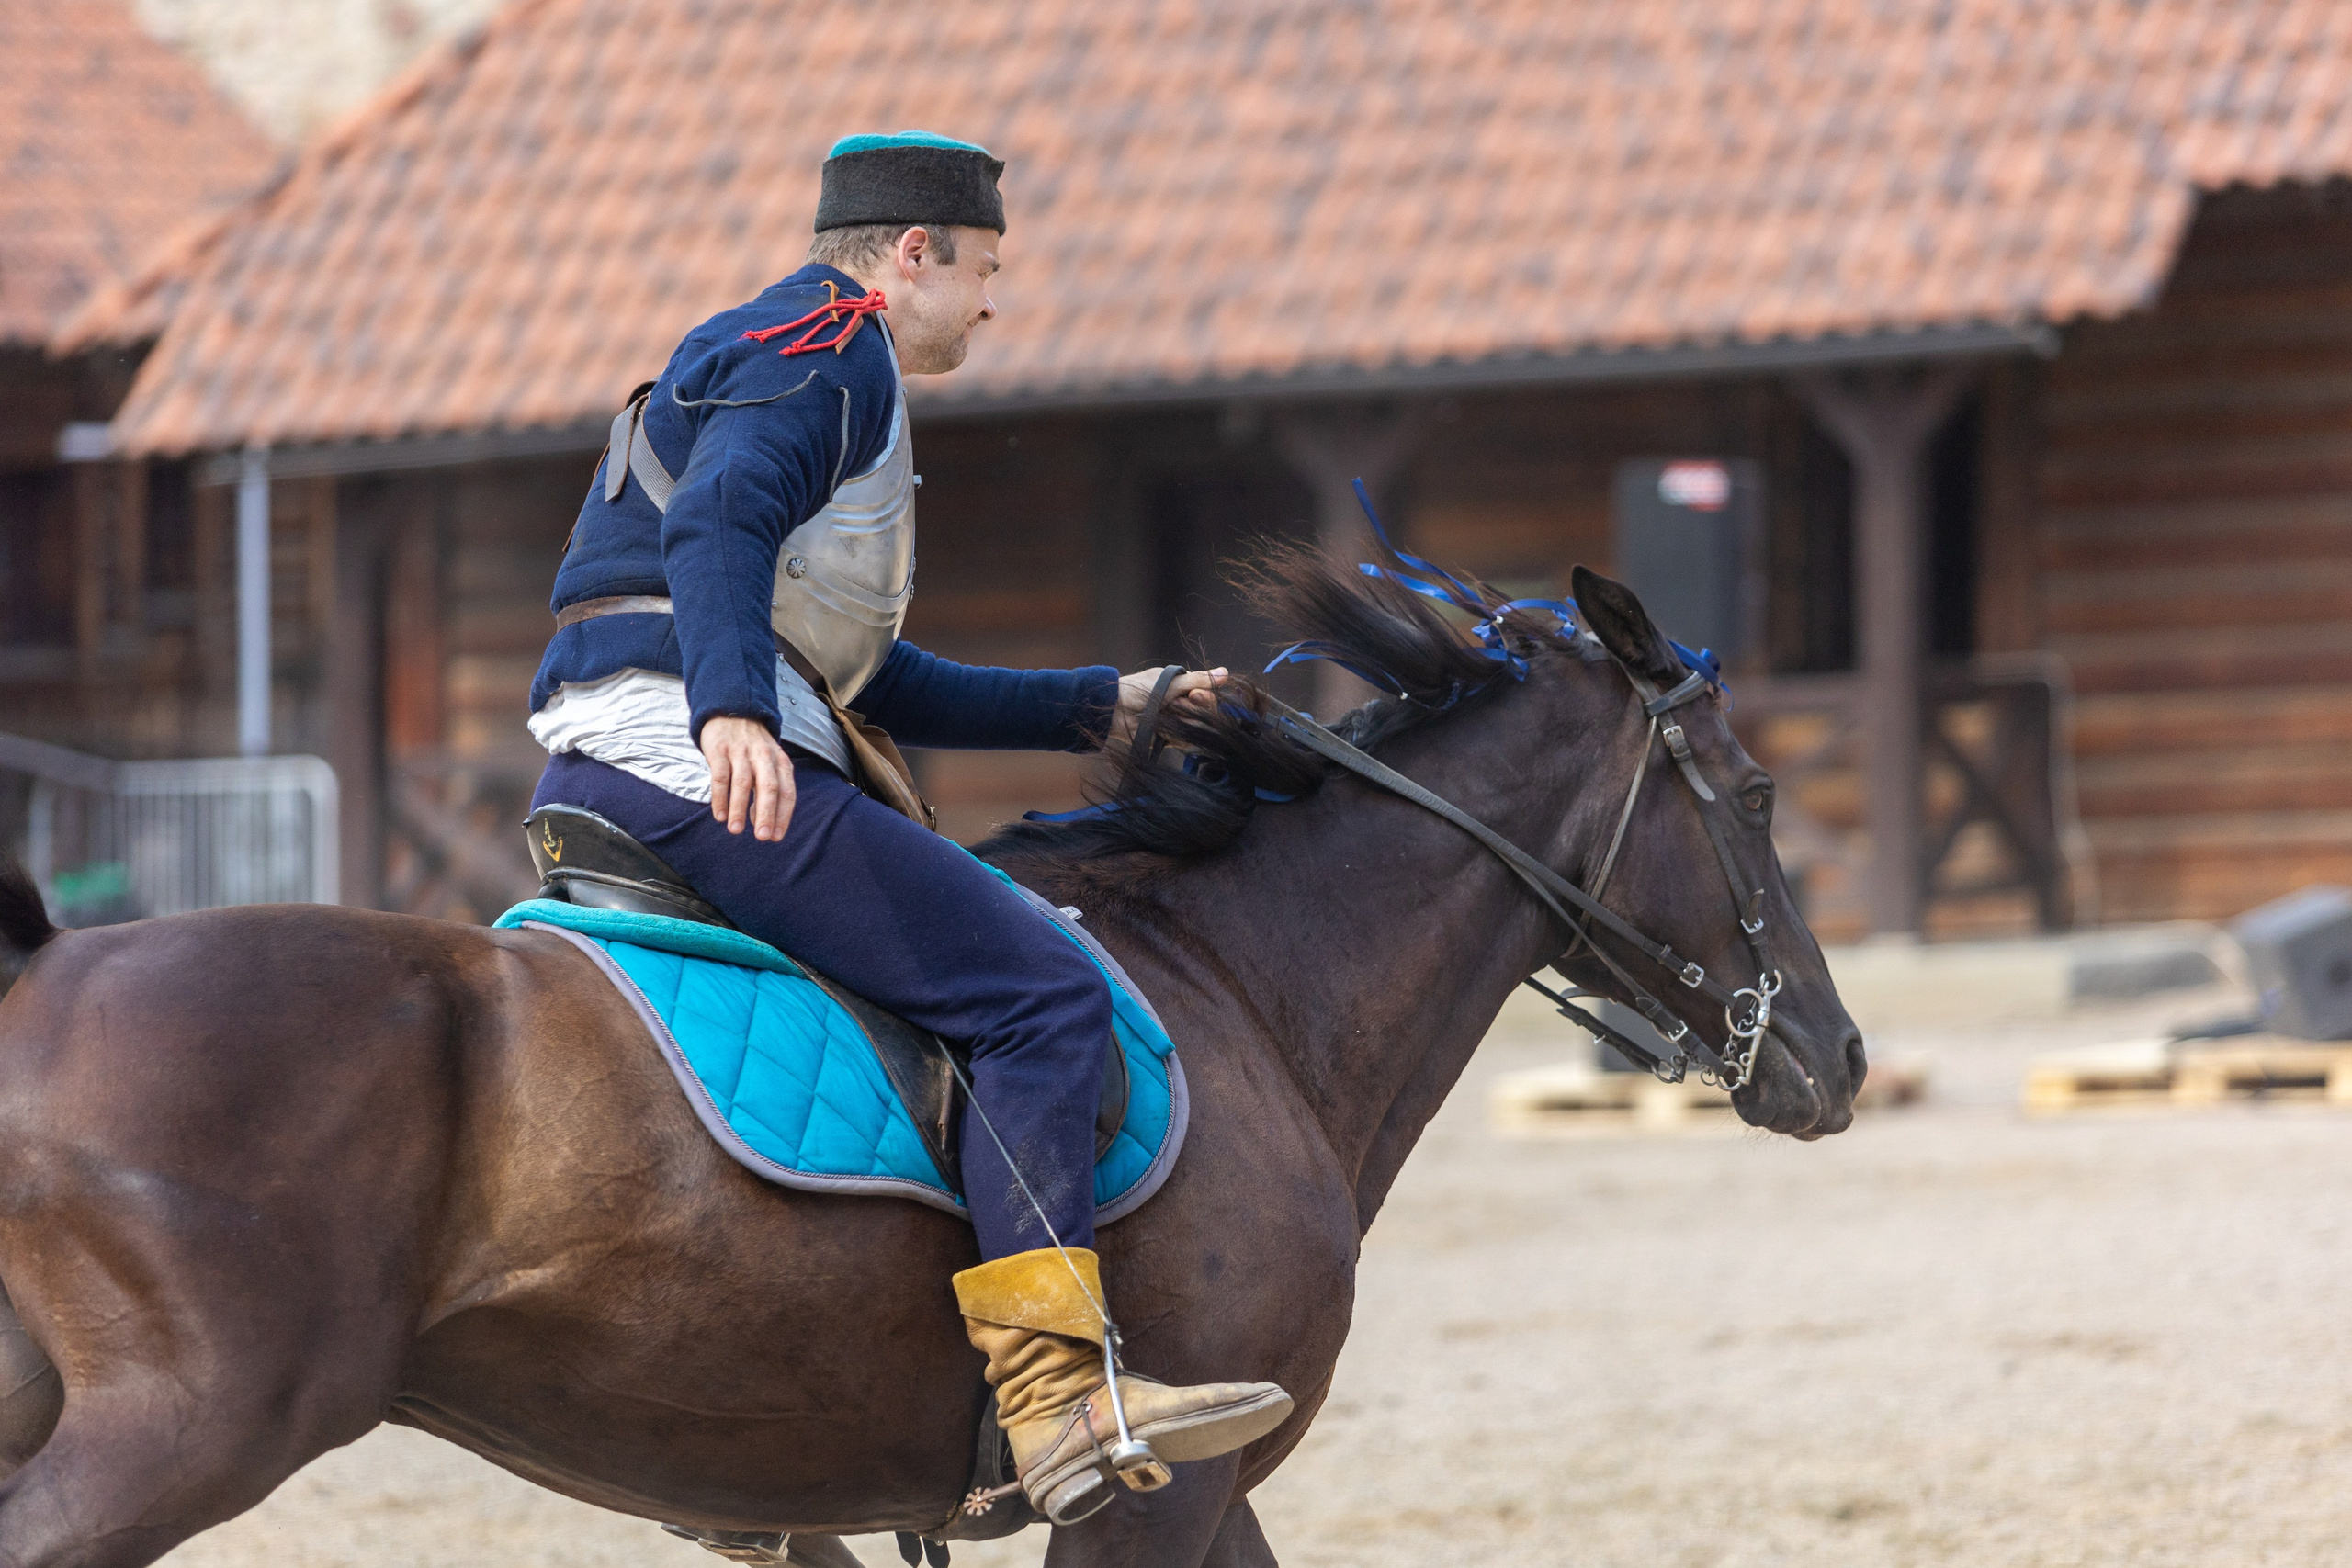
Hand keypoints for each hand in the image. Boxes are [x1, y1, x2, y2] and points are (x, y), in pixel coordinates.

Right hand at [700, 716, 795, 841]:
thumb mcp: (769, 762)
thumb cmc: (753, 746)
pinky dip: (720, 797)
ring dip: (739, 809)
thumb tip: (762, 822)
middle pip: (769, 787)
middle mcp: (763, 756)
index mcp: (780, 761)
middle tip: (762, 837)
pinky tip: (720, 815)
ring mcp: (741, 752)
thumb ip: (769, 789)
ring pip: (743, 783)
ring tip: (735, 831)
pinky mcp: (719, 750)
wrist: (731, 712)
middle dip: (766, 813)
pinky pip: (720, 776)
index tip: (776, 837)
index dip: (783, 815)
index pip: (787, 791)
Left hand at [1112, 666, 1229, 749]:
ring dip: (1182, 722)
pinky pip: (1186, 741)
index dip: (1205, 697)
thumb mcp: (1172, 681)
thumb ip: (1199, 679)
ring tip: (1163, 716)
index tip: (1193, 695)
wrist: (1116, 709)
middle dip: (1193, 710)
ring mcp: (1178, 722)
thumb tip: (1225, 673)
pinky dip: (1177, 736)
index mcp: (1185, 687)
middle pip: (1207, 713)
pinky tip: (1164, 730)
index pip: (1209, 695)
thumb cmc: (1141, 689)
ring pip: (1198, 728)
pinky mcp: (1171, 738)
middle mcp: (1184, 704)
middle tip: (1175, 704)